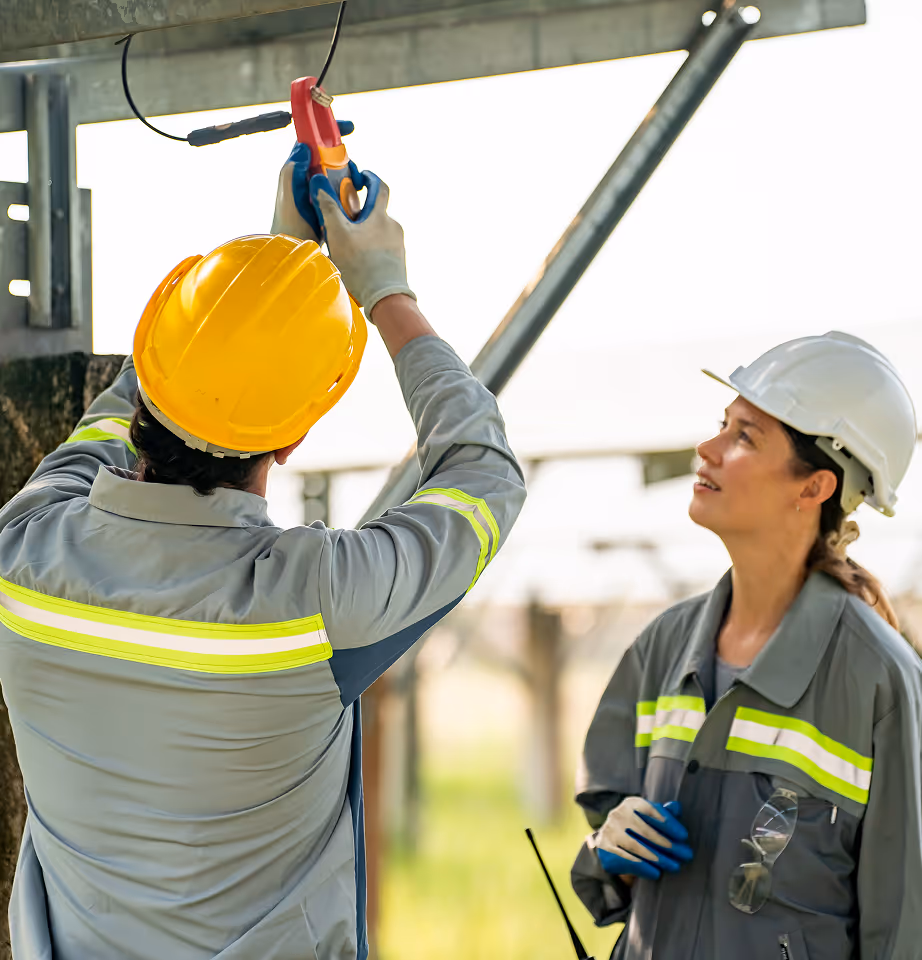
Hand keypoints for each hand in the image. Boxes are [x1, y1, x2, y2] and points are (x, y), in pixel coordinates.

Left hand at [270, 122, 354, 241]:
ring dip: (352, 176)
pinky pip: (345, 190)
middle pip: (331, 156)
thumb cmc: (288, 223)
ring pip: (340, 173)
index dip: (330, 129)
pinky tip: (357, 198)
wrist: (295, 249)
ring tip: (358, 187)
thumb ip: (293, 168)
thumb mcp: (289, 192)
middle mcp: (308, 176)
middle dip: (346, 158)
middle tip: (354, 172)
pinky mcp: (329, 204)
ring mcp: (320, 190)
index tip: (350, 127)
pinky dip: (353, 191)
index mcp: (297, 168)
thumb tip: (305, 147)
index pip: (313, 139)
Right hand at [314, 173, 415, 318]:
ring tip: (346, 246)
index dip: (369, 177)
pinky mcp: (398, 261)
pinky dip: (370, 248)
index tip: (359, 177)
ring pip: (378, 231)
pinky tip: (358, 262)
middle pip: (376, 212)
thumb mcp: (338, 234)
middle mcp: (393, 227)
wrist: (386, 299)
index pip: (379, 186)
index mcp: (381, 217)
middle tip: (343, 219)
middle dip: (359, 212)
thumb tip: (318, 184)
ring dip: (363, 233)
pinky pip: (382, 248)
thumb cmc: (362, 266)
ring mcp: (398, 245)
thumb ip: (328, 208)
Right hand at [595, 798, 692, 880]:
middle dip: (668, 845)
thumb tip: (676, 807)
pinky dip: (642, 867)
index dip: (668, 822)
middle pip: (646, 831)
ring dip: (658, 858)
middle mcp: (618, 814)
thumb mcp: (649, 818)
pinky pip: (626, 859)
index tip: (684, 836)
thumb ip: (663, 813)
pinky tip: (656, 873)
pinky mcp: (605, 849)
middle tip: (685, 855)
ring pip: (637, 846)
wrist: (611, 843)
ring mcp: (609, 831)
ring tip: (675, 866)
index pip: (651, 810)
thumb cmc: (638, 829)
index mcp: (631, 804)